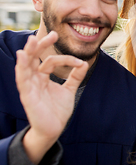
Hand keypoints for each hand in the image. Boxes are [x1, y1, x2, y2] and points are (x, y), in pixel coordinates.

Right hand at [15, 31, 87, 164]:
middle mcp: (34, 79)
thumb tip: (84, 63)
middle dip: (41, 45)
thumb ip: (75, 77)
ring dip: (28, 52)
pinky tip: (21, 56)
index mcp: (42, 77)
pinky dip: (21, 67)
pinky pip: (22, 79)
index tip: (79, 62)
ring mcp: (29, 87)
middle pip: (34, 58)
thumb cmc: (58, 110)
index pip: (50, 61)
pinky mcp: (27, 95)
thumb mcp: (69, 90)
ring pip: (26, 66)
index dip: (65, 59)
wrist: (54, 129)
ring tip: (31, 40)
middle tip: (53, 34)